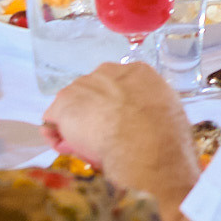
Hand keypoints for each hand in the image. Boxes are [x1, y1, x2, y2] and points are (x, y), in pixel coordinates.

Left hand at [41, 62, 196, 185]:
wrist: (144, 143)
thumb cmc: (163, 133)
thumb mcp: (168, 111)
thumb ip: (152, 106)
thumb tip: (150, 118)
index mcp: (137, 71)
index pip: (118, 84)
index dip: (115, 104)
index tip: (117, 120)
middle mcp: (108, 71)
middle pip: (92, 90)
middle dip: (93, 110)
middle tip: (101, 134)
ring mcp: (83, 85)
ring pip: (71, 105)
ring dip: (74, 122)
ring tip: (85, 145)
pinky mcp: (64, 103)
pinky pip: (52, 121)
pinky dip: (57, 135)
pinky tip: (69, 148)